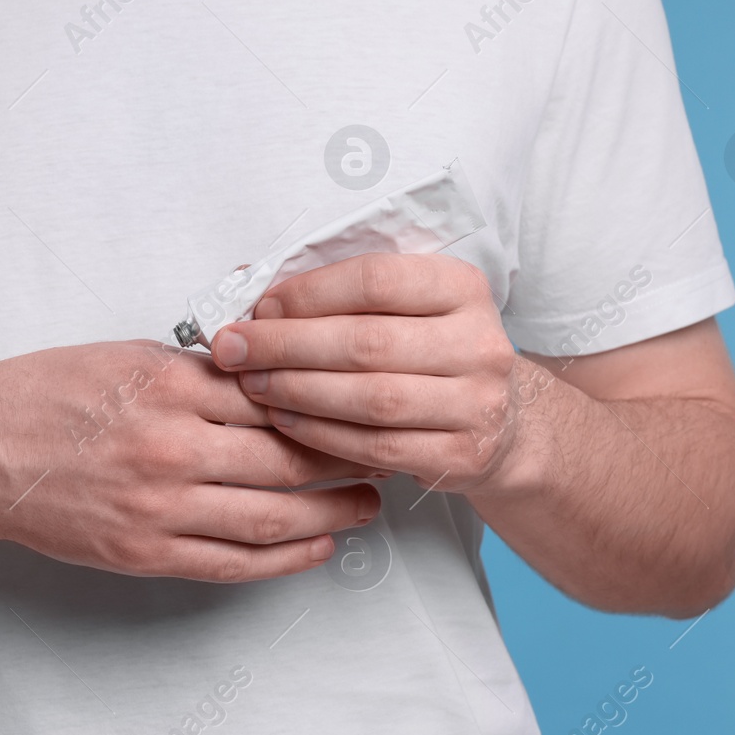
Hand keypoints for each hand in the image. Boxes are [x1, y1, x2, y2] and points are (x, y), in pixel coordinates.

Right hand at [0, 341, 383, 581]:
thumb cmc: (44, 395)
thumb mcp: (122, 356)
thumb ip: (196, 371)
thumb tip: (268, 378)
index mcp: (169, 385)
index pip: (276, 397)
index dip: (332, 405)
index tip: (366, 404)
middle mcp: (171, 446)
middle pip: (287, 458)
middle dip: (348, 459)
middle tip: (389, 456)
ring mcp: (159, 506)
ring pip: (272, 516)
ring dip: (332, 515)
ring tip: (368, 507)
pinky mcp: (144, 551)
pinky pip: (233, 561)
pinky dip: (285, 559)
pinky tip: (318, 549)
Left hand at [208, 253, 535, 491]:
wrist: (499, 420)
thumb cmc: (428, 353)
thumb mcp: (403, 308)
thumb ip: (337, 292)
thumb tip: (248, 281)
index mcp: (461, 286)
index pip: (375, 280)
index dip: (309, 294)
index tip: (260, 307)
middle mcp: (478, 342)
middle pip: (367, 342)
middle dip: (287, 346)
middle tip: (235, 350)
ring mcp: (477, 402)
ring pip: (371, 398)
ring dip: (298, 391)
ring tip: (252, 385)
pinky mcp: (463, 454)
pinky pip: (377, 446)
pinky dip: (322, 434)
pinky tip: (284, 421)